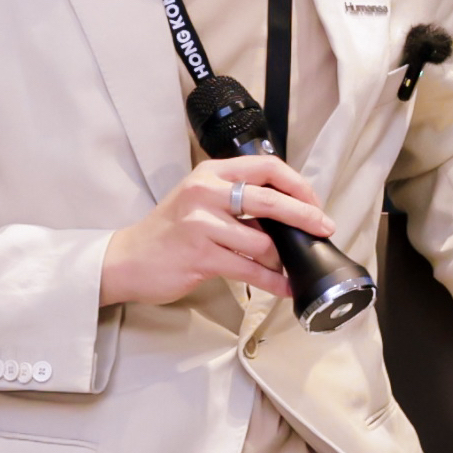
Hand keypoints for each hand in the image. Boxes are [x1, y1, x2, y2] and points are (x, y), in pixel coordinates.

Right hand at [102, 155, 336, 308]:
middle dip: (306, 216)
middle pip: (272, 199)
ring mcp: (201, 224)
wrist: (127, 260)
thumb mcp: (200, 200)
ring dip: (282, 257)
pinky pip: (249, 268)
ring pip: (262, 240)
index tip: (314, 203)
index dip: (298, 185)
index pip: (267, 166)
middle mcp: (206, 192)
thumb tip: (289, 210)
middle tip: (325, 228)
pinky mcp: (200, 255)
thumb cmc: (169, 232)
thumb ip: (237, 197)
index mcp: (211, 173)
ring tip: (288, 265)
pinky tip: (284, 285)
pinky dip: (272, 280)